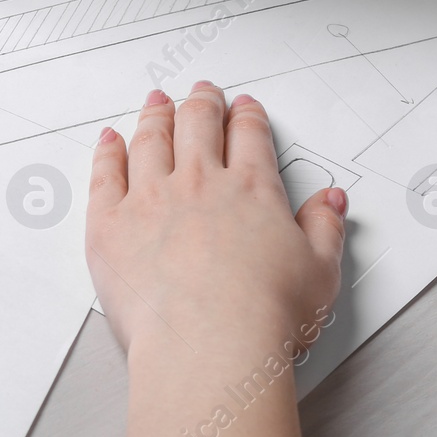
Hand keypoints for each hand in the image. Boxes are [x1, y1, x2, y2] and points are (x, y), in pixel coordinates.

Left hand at [87, 83, 345, 358]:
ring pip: (151, 140)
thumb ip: (325, 229)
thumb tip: (331, 202)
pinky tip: (109, 140)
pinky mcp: (110, 222)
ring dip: (155, 115)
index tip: (244, 108)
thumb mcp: (319, 273)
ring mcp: (150, 198)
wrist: (210, 344)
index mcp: (252, 190)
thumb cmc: (264, 316)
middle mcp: (199, 183)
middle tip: (202, 92)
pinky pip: (105, 172)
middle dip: (202, 103)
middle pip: (198, 125)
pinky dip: (107, 151)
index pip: (250, 136)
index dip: (247, 117)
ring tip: (157, 102)